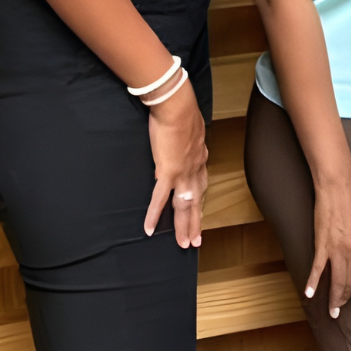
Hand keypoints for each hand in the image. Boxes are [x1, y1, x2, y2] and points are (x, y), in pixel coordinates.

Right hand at [145, 78, 209, 246]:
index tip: (199, 212)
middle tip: (196, 241)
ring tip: (182, 244)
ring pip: (183, 206)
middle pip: (196, 201)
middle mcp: (194, 169)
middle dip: (195, 222)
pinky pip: (159, 199)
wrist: (177, 107)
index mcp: (199, 158)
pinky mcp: (167, 173)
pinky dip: (154, 215)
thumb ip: (187, 140)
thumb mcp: (190, 129)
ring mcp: (182, 173)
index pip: (200, 185)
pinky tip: (150, 229)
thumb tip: (182, 142)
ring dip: (182, 227)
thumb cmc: (182, 111)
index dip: (200, 200)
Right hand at [307, 178, 350, 318]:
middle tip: (340, 309)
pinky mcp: (322, 244)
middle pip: (350, 282)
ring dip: (334, 299)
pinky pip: (318, 269)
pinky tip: (309, 294)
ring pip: (336, 281)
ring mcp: (338, 249)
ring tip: (332, 310)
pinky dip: (312, 282)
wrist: (338, 187)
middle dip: (346, 298)